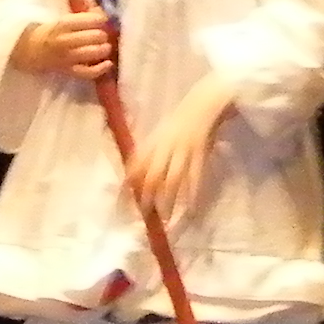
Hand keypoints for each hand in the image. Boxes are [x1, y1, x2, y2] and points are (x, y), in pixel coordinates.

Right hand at [14, 9, 113, 82]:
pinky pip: (88, 73)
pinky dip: (100, 69)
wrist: (31, 50)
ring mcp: (67, 57)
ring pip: (93, 53)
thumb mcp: (63, 18)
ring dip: (104, 49)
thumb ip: (81, 9)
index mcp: (64, 24)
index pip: (91, 19)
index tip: (102, 19)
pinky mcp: (69, 71)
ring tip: (105, 46)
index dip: (101, 18)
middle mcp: (66, 40)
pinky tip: (108, 63)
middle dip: (103, 34)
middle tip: (103, 35)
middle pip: (95, 36)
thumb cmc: (51, 31)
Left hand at [126, 79, 232, 224]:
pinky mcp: (200, 153)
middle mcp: (164, 147)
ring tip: (166, 219)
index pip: (135, 167)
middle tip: (145, 216)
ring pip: (172, 180)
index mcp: (152, 142)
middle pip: (152, 176)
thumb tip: (132, 178)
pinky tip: (191, 208)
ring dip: (168, 201)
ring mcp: (183, 150)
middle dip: (147, 198)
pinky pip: (195, 177)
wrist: (202, 104)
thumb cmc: (179, 121)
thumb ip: (147, 154)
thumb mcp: (158, 135)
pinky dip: (192, 194)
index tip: (121, 205)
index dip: (127, 186)